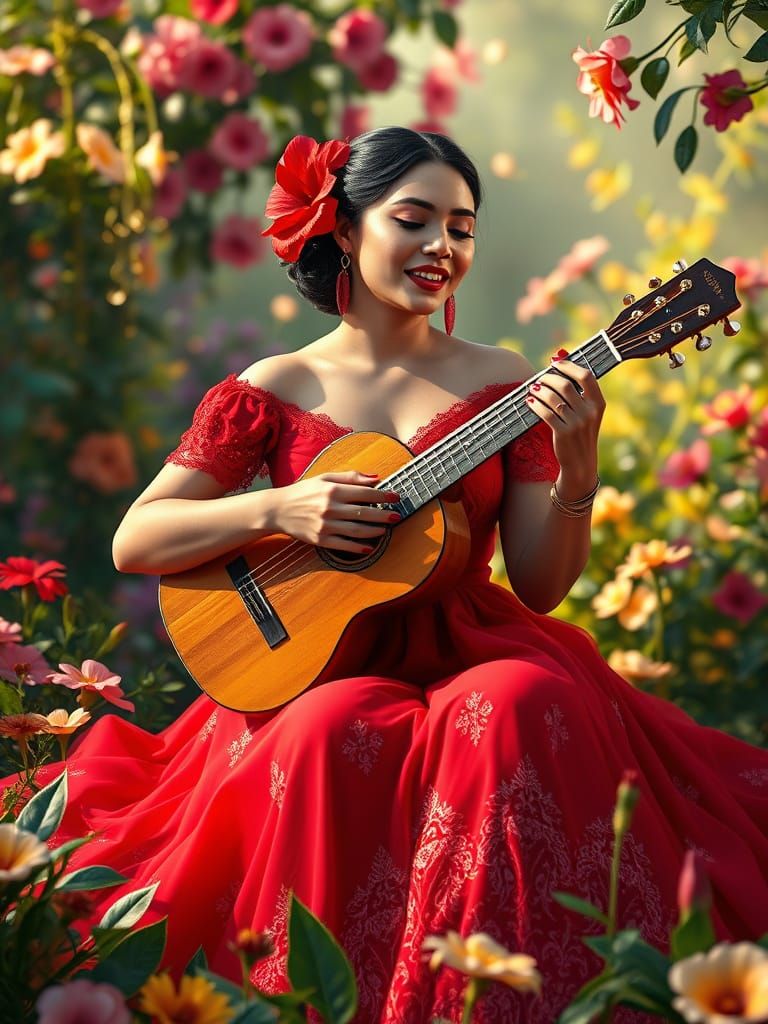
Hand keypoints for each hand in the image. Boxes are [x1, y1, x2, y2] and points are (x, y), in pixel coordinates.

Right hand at [270, 470, 400, 553]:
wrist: (278, 510)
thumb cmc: (303, 491)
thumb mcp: (324, 478)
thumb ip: (350, 477)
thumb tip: (375, 478)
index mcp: (332, 490)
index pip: (364, 493)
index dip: (383, 496)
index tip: (396, 497)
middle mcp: (330, 508)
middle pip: (363, 513)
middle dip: (383, 515)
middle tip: (396, 516)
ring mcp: (325, 525)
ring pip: (356, 530)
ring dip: (374, 531)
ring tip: (385, 529)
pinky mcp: (320, 539)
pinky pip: (344, 545)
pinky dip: (358, 547)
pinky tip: (370, 546)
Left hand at [525, 355, 604, 494]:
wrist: (580, 463)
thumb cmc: (581, 433)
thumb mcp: (587, 412)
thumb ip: (577, 390)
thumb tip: (560, 356)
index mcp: (598, 404)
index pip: (586, 376)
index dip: (569, 366)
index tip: (555, 362)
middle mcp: (589, 412)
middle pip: (566, 385)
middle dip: (549, 378)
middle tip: (540, 378)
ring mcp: (577, 424)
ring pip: (553, 398)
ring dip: (540, 390)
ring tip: (533, 389)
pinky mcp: (563, 434)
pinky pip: (545, 413)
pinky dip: (535, 404)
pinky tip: (530, 402)